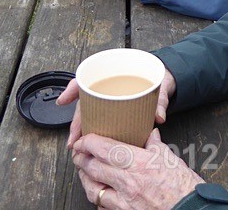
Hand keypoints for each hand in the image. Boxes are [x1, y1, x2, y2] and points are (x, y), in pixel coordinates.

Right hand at [58, 70, 176, 149]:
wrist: (164, 81)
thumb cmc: (156, 81)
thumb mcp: (159, 88)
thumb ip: (160, 101)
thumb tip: (159, 116)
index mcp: (114, 78)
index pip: (88, 79)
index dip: (72, 89)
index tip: (63, 101)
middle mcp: (108, 89)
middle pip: (85, 104)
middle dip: (76, 122)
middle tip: (73, 141)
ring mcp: (110, 101)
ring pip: (89, 115)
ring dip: (82, 131)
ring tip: (78, 147)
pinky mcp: (115, 113)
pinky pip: (100, 122)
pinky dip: (93, 134)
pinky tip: (91, 146)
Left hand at [72, 128, 202, 209]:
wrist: (189, 209)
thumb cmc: (183, 186)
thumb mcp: (170, 158)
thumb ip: (155, 144)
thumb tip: (150, 134)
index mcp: (139, 163)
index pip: (105, 149)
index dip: (89, 142)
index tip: (85, 139)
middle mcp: (128, 182)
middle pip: (93, 167)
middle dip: (82, 158)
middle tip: (79, 152)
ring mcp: (124, 201)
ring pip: (92, 189)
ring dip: (85, 178)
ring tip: (84, 171)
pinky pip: (102, 205)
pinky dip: (97, 197)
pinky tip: (99, 191)